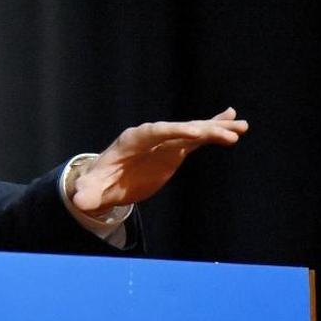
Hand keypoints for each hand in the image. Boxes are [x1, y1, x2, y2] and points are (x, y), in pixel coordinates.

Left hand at [69, 107, 248, 214]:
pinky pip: (197, 137)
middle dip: (202, 129)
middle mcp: (151, 136)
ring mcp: (164, 141)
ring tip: (241, 126)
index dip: (175, 131)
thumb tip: (79, 200)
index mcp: (132, 140)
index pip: (155, 131)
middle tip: (228, 132)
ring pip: (193, 131)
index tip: (196, 132)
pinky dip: (214, 129)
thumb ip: (87, 193)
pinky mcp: (174, 149)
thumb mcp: (90, 190)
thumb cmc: (97, 184)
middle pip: (179, 128)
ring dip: (216, 128)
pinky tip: (233, 121)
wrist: (103, 180)